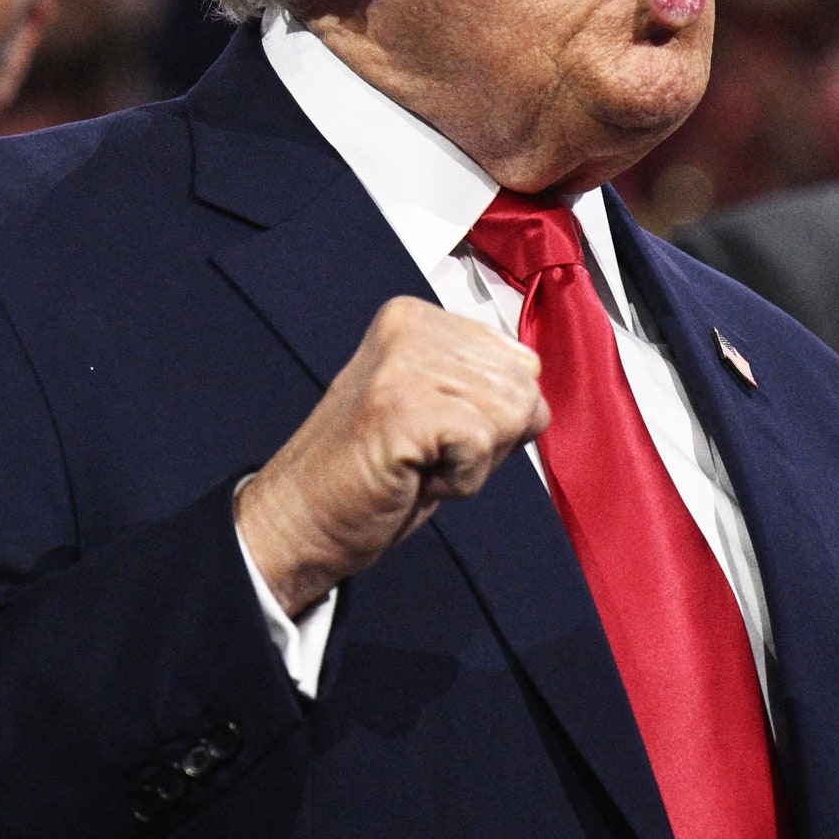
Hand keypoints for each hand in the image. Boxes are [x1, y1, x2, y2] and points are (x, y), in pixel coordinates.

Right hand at [236, 297, 548, 616]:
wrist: (300, 520)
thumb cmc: (369, 474)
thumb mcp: (435, 409)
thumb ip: (482, 387)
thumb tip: (538, 399)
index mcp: (415, 317)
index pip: (520, 362)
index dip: (493, 417)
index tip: (435, 433)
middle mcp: (409, 325)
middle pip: (523, 388)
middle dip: (489, 440)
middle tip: (424, 454)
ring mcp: (403, 362)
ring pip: (510, 413)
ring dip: (474, 461)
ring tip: (417, 463)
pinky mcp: (401, 404)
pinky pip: (483, 444)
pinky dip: (462, 479)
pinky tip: (414, 475)